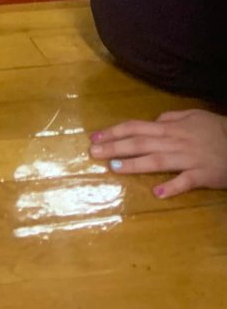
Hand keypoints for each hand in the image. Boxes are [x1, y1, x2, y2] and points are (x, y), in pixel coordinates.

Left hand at [90, 110, 226, 198]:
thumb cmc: (215, 129)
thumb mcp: (192, 115)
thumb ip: (170, 118)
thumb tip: (151, 122)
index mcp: (170, 128)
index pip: (136, 128)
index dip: (114, 132)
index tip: (95, 138)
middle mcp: (175, 141)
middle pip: (140, 143)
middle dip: (115, 147)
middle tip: (93, 153)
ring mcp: (188, 159)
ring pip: (157, 160)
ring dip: (135, 164)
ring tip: (114, 167)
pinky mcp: (202, 175)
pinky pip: (186, 181)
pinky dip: (172, 186)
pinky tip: (157, 193)